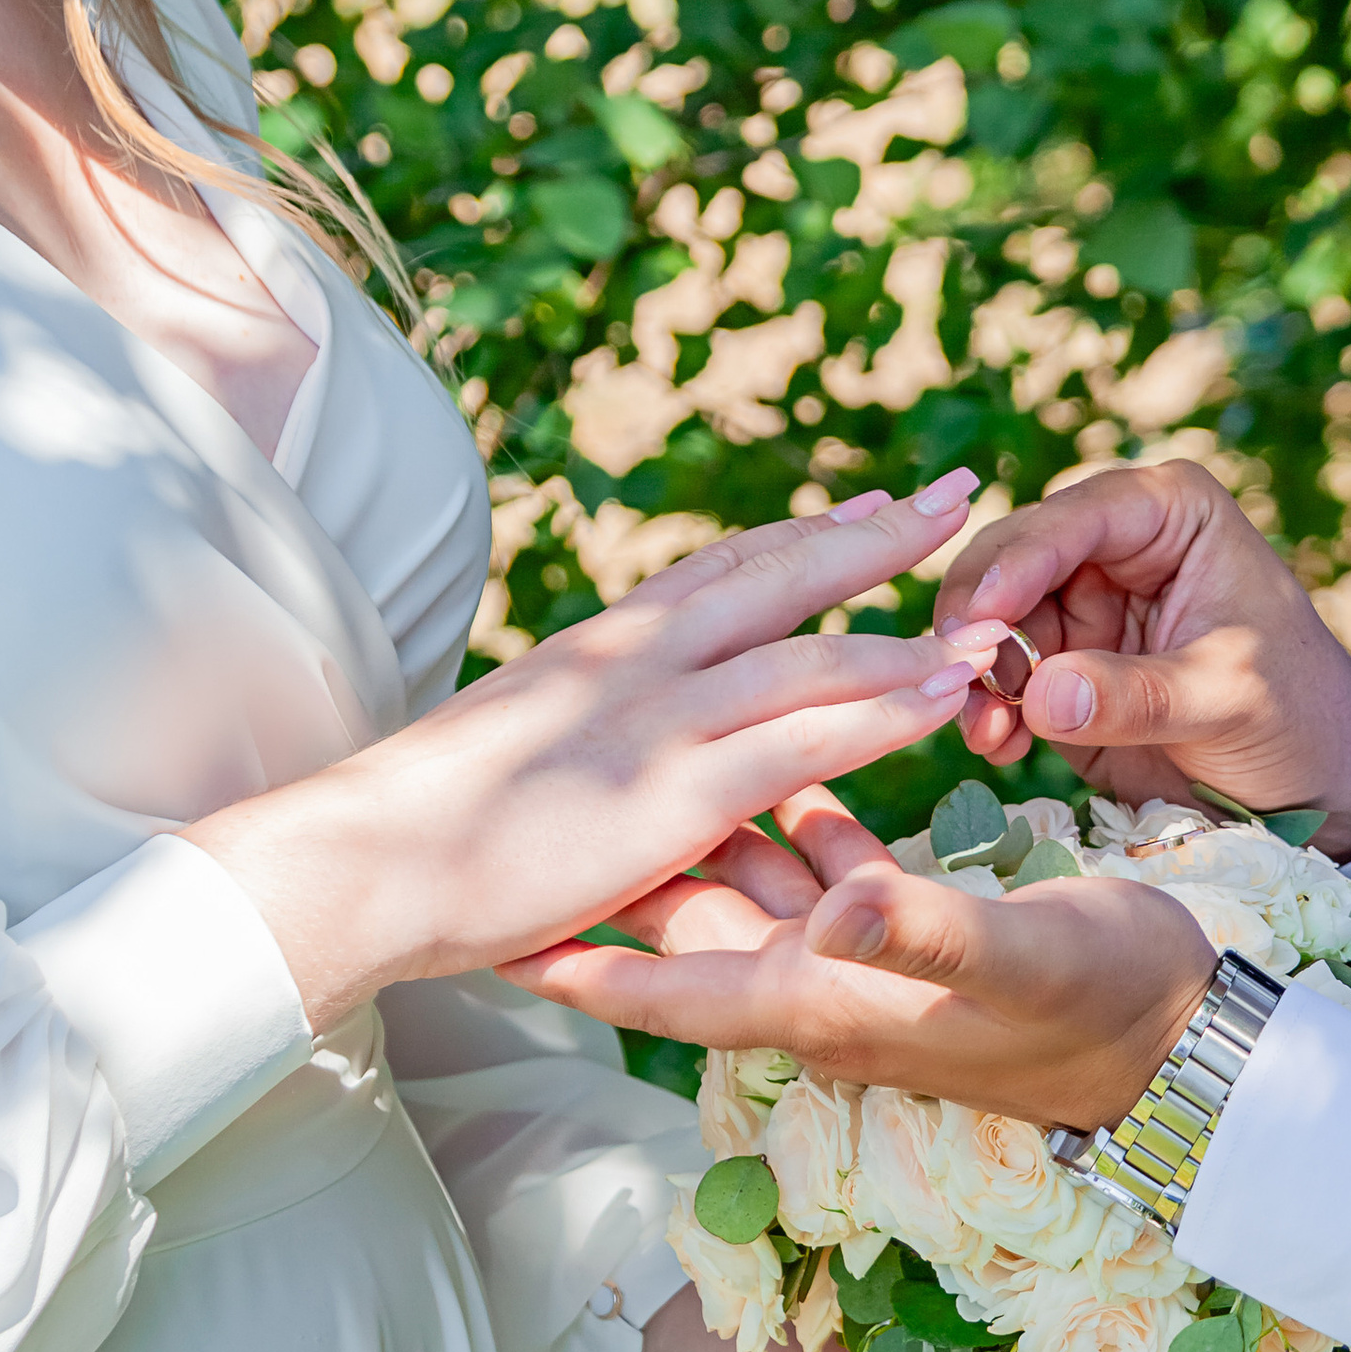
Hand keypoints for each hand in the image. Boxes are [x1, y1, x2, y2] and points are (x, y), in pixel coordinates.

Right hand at [185, 478, 983, 1026]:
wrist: (366, 857)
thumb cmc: (426, 827)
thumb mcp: (524, 751)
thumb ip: (588, 735)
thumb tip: (618, 750)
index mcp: (604, 644)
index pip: (722, 567)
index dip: (801, 536)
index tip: (865, 507)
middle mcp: (642, 656)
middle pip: (781, 574)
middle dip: (873, 536)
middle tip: (952, 494)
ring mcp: (663, 716)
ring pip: (813, 651)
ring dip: (906, 630)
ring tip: (984, 610)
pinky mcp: (676, 788)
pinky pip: (806, 737)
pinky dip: (885, 710)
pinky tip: (944, 696)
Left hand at [519, 791, 1217, 1134]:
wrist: (1192, 1037)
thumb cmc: (1107, 1002)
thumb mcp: (1015, 957)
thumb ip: (920, 929)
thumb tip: (830, 905)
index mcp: (827, 996)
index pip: (669, 992)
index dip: (578, 964)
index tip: (489, 941)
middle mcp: (827, 982)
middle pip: (684, 928)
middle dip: (606, 883)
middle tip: (523, 832)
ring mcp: (866, 953)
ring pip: (743, 886)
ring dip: (689, 836)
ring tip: (615, 781)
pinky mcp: (910, 916)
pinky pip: (818, 860)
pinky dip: (787, 810)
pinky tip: (767, 760)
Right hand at [932, 460, 1350, 859]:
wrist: (1320, 787)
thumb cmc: (1298, 713)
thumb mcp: (1228, 696)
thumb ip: (1137, 694)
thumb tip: (1041, 694)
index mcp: (1167, 512)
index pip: (1074, 518)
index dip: (1018, 562)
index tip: (978, 620)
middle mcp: (1113, 547)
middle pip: (1011, 561)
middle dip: (978, 620)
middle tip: (955, 676)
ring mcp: (1082, 608)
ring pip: (993, 622)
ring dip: (977, 674)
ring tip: (983, 729)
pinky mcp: (1064, 670)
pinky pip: (1003, 678)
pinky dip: (989, 709)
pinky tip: (997, 746)